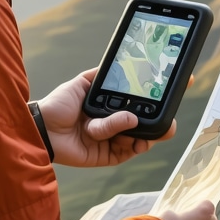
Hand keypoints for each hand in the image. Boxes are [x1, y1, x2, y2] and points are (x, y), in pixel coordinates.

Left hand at [35, 69, 176, 167]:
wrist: (42, 128)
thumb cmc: (57, 105)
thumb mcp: (81, 84)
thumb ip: (101, 75)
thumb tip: (123, 62)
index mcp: (109, 107)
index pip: (138, 102)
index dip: (157, 97)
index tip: (177, 85)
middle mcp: (113, 123)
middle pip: (145, 123)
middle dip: (161, 120)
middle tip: (169, 115)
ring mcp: (112, 140)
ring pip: (139, 138)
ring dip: (145, 133)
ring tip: (144, 128)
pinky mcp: (108, 156)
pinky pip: (127, 152)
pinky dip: (134, 146)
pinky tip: (137, 141)